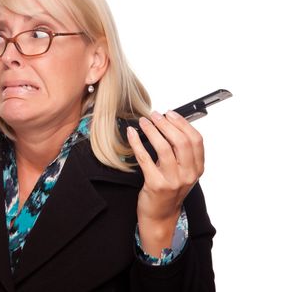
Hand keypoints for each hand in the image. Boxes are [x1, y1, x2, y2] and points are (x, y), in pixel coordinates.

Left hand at [127, 110, 203, 255]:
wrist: (160, 215)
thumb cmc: (169, 190)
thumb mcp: (182, 171)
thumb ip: (181, 152)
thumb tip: (168, 124)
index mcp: (197, 168)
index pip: (195, 140)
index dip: (183, 123)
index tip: (171, 113)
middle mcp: (187, 174)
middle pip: (181, 142)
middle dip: (166, 124)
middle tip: (155, 115)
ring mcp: (172, 180)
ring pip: (164, 148)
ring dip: (152, 130)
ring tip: (144, 122)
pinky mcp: (155, 184)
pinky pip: (144, 158)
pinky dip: (137, 143)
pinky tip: (132, 134)